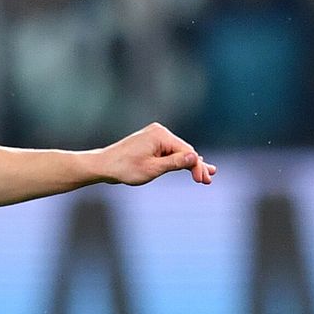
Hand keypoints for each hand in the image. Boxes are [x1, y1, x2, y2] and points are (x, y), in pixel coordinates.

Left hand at [99, 122, 216, 185]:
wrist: (104, 165)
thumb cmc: (126, 168)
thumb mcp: (153, 168)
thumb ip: (175, 163)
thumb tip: (195, 157)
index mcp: (160, 135)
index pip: (186, 151)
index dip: (197, 167)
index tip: (202, 181)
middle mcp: (158, 131)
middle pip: (184, 150)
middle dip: (195, 166)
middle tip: (208, 181)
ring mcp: (154, 135)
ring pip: (177, 151)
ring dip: (189, 163)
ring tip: (207, 174)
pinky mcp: (150, 141)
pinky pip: (168, 151)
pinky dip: (177, 160)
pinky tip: (191, 165)